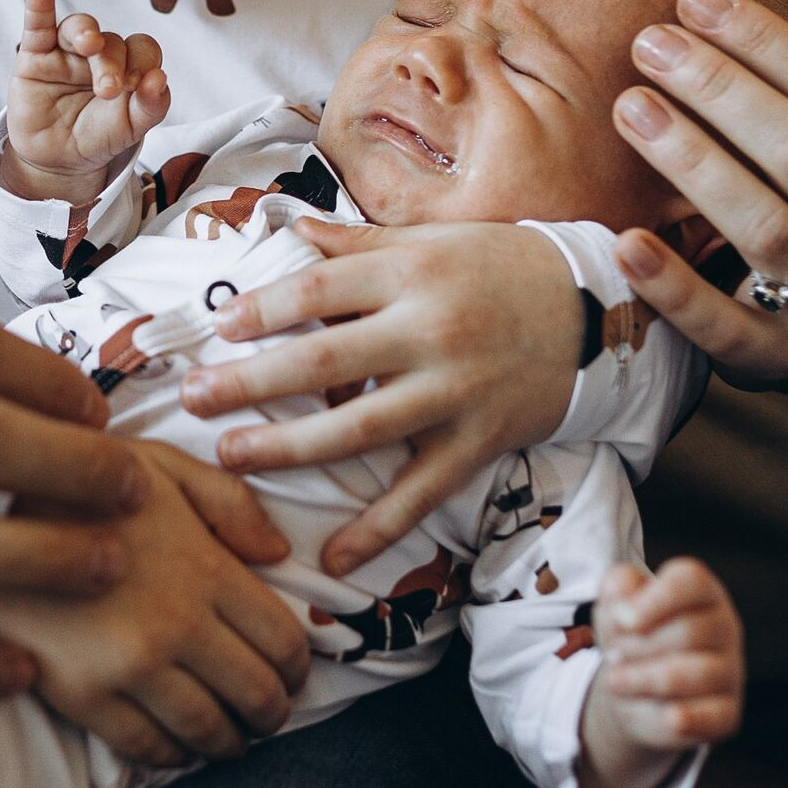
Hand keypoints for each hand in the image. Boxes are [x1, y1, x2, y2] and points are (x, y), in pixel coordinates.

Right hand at [0, 0, 169, 201]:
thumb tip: (160, 78)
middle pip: (111, 41)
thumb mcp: (130, 128)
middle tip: (107, 91)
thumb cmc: (97, 137)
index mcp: (127, 65)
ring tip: (89, 45)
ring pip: (79, 27)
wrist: (57, 160)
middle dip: (112, 64)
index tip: (137, 86)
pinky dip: (39, 3)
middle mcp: (99, 53)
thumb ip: (150, 106)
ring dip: (86, 32)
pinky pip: (38, 24)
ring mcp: (66, 52)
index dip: (144, 62)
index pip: (142, 48)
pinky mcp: (35, 55)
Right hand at [0, 440, 306, 768]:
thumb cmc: (79, 484)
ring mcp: (130, 668)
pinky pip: (148, 748)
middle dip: (273, 712)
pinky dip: (174, 757)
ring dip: (231, 743)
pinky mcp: (84, 697)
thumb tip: (279, 552)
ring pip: (209, 731)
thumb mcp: (160, 465)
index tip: (293, 673)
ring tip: (229, 738)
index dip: (299, 668)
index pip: (284, 642)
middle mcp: (178, 625)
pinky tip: (177, 746)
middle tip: (267, 713)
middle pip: (258, 695)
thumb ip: (230, 501)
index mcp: (206, 568)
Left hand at [178, 219, 580, 577]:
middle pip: (320, 362)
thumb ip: (358, 243)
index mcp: (410, 271)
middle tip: (191, 398)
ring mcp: (453, 391)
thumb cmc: (500, 266)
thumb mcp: (432, 239)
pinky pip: (420, 494)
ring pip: (357, 429)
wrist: (595, 309)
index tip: (219, 330)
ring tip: (230, 456)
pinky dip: (377, 530)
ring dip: (287, 449)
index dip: (261, 311)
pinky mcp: (478, 441)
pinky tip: (334, 558)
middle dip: (247, 383)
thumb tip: (290, 228)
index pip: (317, 291)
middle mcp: (428, 331)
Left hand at [580, 558, 743, 787]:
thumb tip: (625, 598)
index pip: (692, 581)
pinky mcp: (727, 711)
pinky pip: (714, 715)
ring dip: (646, 678)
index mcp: (701, 591)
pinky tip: (668, 717)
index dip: (656, 599)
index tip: (621, 618)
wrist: (632, 690)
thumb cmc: (630, 638)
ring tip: (616, 680)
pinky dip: (689, 718)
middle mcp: (724, 626)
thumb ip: (617, 588)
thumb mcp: (615, 606)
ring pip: (698, 673)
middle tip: (613, 654)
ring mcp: (730, 670)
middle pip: (690, 631)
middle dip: (638, 645)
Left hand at [612, 0, 787, 386]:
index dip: (769, 43)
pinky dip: (671, 283)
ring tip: (630, 107)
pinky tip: (625, 239)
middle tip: (650, 43)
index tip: (695, 0)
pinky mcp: (772, 360)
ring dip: (694, 163)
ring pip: (767, 230)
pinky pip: (720, 324)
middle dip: (722, 89)